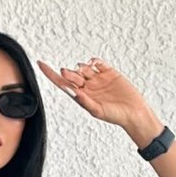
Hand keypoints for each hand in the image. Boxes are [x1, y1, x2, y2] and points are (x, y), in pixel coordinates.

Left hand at [37, 56, 155, 138]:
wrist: (134, 112)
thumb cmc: (115, 116)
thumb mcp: (97, 110)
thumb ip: (84, 101)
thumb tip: (71, 91)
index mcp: (81, 96)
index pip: (62, 83)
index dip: (50, 73)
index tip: (40, 63)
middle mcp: (87, 87)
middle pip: (72, 75)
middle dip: (69, 73)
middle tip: (67, 72)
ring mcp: (98, 79)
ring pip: (84, 67)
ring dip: (81, 66)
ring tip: (84, 70)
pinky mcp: (109, 73)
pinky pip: (98, 63)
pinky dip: (93, 61)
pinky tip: (93, 63)